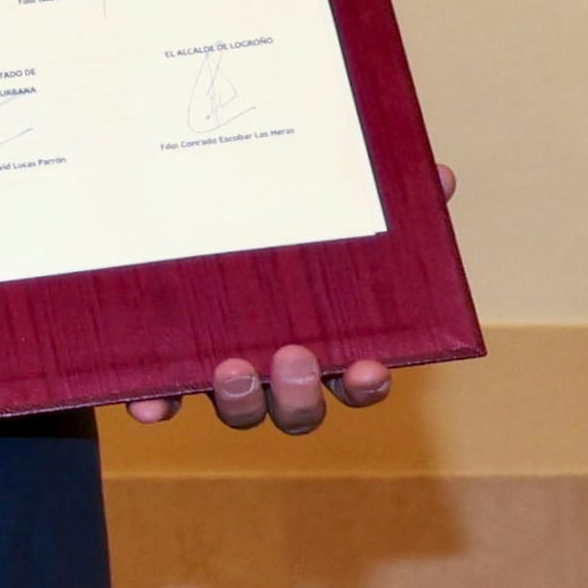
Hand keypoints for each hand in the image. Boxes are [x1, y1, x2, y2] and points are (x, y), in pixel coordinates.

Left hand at [122, 167, 452, 431]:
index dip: (367, 384)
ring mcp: (218, 372)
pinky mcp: (161, 367)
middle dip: (301, 394)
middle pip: (299, 409)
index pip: (357, 378)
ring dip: (241, 401)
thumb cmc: (266, 219)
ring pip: (239, 411)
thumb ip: (375, 197)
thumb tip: (438, 176)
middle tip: (294, 357)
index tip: (370, 366)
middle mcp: (273, 365)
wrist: (165, 217)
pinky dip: (156, 404)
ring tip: (233, 368)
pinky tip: (149, 402)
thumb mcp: (316, 203)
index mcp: (322, 337)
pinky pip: (159, 399)